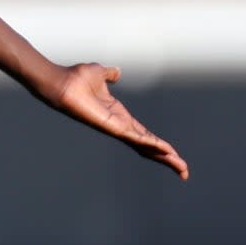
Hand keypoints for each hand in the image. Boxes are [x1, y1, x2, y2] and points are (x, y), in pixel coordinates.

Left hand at [52, 63, 188, 179]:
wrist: (62, 83)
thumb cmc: (76, 79)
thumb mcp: (100, 74)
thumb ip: (110, 75)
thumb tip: (116, 73)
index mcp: (119, 116)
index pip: (144, 135)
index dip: (159, 145)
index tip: (173, 154)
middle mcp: (119, 125)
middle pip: (148, 147)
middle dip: (167, 158)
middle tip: (183, 172)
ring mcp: (116, 128)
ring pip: (145, 147)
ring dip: (164, 157)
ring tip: (181, 168)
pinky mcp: (112, 127)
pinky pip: (136, 138)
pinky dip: (151, 143)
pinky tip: (166, 151)